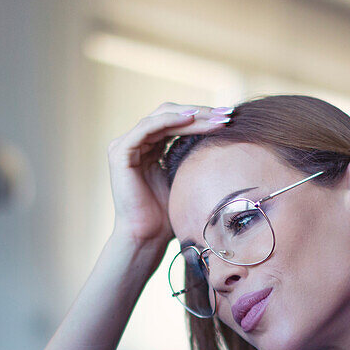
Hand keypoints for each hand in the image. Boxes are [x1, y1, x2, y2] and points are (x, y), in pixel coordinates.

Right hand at [106, 103, 232, 246]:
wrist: (148, 236)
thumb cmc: (168, 215)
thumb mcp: (186, 178)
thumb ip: (193, 156)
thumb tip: (222, 140)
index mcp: (150, 148)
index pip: (177, 122)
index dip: (202, 118)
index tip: (229, 118)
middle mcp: (136, 143)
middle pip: (170, 114)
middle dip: (200, 113)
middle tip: (226, 114)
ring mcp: (126, 146)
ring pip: (161, 117)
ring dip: (191, 115)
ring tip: (215, 118)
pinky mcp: (120, 152)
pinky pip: (147, 128)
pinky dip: (169, 121)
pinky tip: (191, 119)